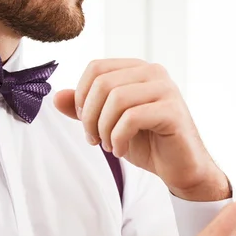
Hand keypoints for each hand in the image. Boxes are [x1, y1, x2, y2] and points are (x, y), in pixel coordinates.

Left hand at [54, 59, 230, 201]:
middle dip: (90, 116)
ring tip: (109, 145)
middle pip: (102, 83)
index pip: (96, 68)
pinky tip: (120, 150)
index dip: (82, 97)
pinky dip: (118, 138)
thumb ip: (84, 109)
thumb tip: (56, 97)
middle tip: (95, 139)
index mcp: (136, 70)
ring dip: (104, 128)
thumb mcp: (108, 124)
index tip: (86, 124)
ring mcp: (165, 89)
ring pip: (116, 99)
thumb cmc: (148, 143)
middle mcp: (153, 72)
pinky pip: (132, 117)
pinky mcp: (172, 110)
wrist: (180, 168)